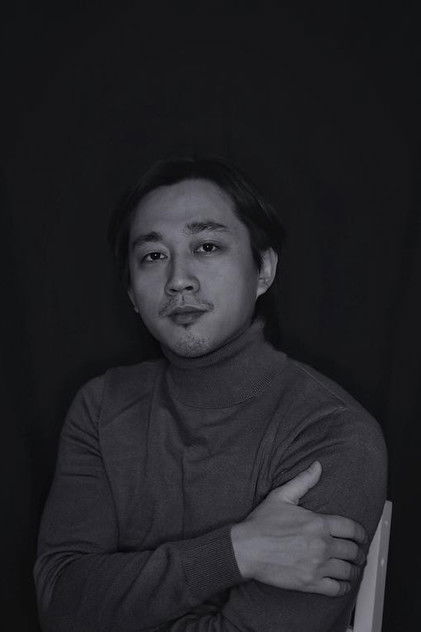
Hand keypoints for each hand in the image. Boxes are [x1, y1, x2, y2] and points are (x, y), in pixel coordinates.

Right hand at [230, 461, 366, 595]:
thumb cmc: (261, 524)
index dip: (360, 534)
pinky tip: (342, 583)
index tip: (361, 537)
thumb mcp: (281, 496)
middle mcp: (321, 544)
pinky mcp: (310, 583)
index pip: (351, 529)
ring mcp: (317, 565)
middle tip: (358, 554)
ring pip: (348, 570)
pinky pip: (337, 588)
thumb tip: (317, 466)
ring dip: (353, 569)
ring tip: (352, 568)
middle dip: (359, 552)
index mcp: (317, 523)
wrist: (246, 549)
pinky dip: (343, 587)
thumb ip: (303, 481)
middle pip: (353, 550)